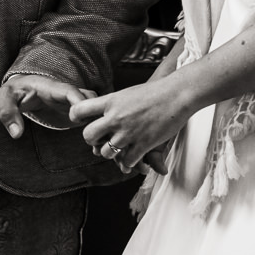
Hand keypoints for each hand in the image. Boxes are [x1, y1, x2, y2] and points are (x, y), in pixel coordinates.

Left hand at [0, 75, 97, 136]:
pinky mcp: (71, 111)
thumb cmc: (12, 92)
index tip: (79, 117)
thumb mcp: (5, 98)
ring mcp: (69, 102)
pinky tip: (94, 139)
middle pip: (88, 97)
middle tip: (92, 132)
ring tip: (96, 139)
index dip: (79, 102)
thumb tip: (16, 134)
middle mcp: (64, 93)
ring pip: (92, 104)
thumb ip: (8, 113)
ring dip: (96, 118)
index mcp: (50, 87)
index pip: (70, 91)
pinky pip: (88, 113)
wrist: (18, 89)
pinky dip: (94, 123)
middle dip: (93, 111)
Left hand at [70, 79, 187, 175]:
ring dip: (112, 153)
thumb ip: (113, 104)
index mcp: (111, 101)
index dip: (76, 117)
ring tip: (121, 148)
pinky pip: (127, 161)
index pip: (79, 110)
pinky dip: (129, 162)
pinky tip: (135, 155)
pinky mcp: (142, 144)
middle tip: (101, 139)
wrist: (177, 94)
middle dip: (93, 141)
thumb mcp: (128, 93)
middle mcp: (116, 117)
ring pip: (106, 153)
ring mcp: (128, 132)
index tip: (84, 121)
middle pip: (88, 136)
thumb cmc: (155, 92)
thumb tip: (103, 111)